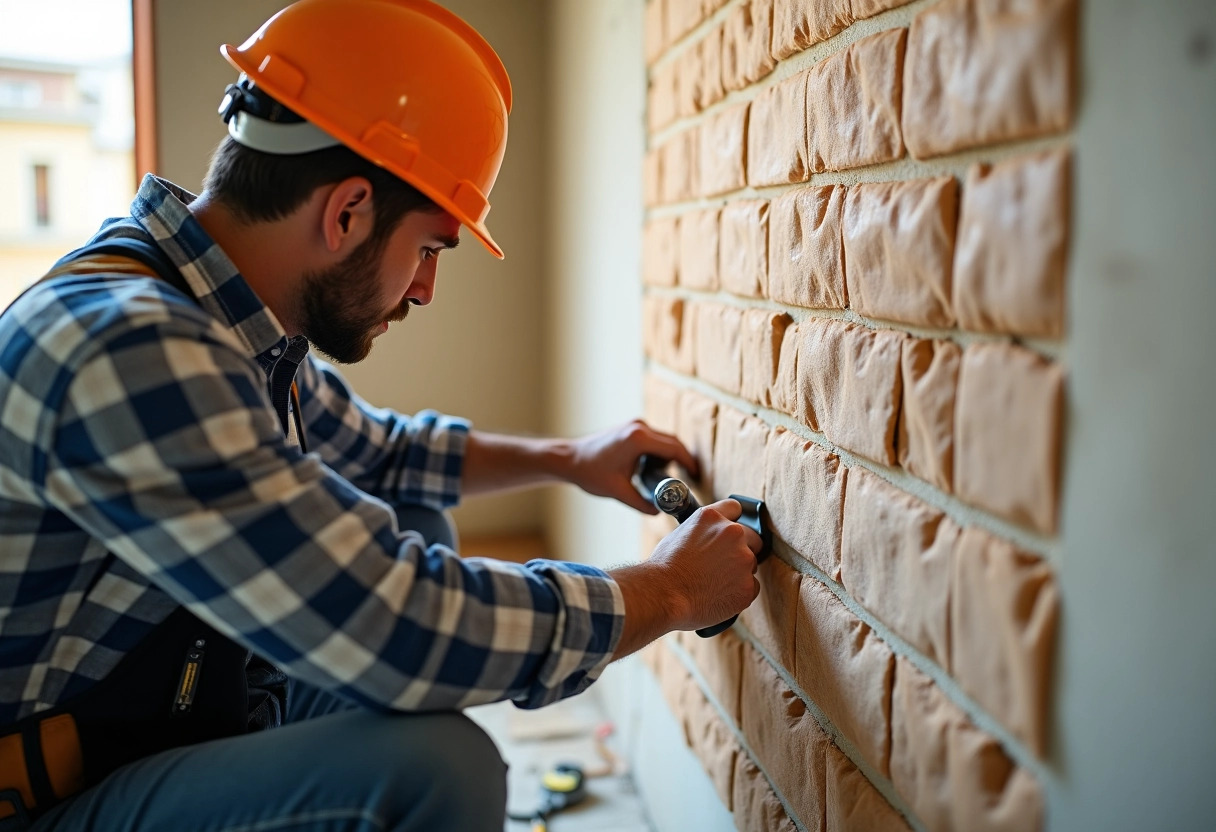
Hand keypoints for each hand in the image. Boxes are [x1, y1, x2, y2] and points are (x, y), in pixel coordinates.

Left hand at [567, 419, 698, 513]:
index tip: (697, 476)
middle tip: (689, 480)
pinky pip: (654, 439)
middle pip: (672, 442)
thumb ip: (641, 503)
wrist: (568, 458)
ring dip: (669, 457)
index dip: (689, 463)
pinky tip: (653, 470)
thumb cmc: (590, 472)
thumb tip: (658, 512)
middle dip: (682, 460)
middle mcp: (640, 427)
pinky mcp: (631, 428)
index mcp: (639, 439)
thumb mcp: (618, 491)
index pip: (674, 449)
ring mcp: (635, 426)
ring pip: (664, 440)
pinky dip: (659, 452)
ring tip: (667, 479)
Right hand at [610, 499, 763, 656]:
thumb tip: (712, 537)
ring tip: (713, 582)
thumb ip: (704, 531)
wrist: (663, 594)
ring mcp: (744, 559)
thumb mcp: (680, 533)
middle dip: (742, 548)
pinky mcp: (748, 585)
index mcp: (712, 518)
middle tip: (724, 563)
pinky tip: (718, 594)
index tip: (729, 531)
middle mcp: (732, 533)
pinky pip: (750, 587)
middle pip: (753, 537)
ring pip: (751, 564)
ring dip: (739, 571)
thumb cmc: (665, 567)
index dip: (732, 521)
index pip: (735, 508)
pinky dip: (738, 592)